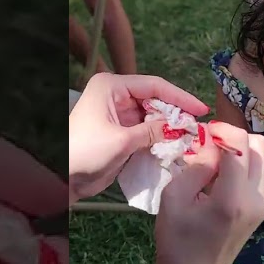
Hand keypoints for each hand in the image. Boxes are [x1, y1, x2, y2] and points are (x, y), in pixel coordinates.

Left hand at [68, 73, 208, 200]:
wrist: (62, 177)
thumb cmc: (85, 151)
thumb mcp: (122, 140)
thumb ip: (153, 131)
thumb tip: (180, 127)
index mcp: (112, 86)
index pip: (154, 86)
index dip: (180, 97)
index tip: (201, 109)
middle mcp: (116, 95)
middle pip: (155, 99)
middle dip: (176, 113)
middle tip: (197, 126)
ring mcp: (118, 114)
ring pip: (152, 116)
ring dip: (169, 126)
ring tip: (191, 136)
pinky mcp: (120, 132)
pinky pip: (146, 130)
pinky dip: (159, 137)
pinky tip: (175, 144)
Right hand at [154, 122, 263, 263]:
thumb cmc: (176, 242)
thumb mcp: (174, 198)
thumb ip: (196, 166)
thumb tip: (211, 145)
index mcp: (232, 197)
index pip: (239, 144)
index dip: (220, 130)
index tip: (201, 134)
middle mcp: (254, 199)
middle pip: (259, 146)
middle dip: (234, 137)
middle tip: (209, 145)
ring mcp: (261, 205)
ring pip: (261, 159)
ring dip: (239, 151)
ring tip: (212, 162)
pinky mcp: (259, 210)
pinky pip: (256, 175)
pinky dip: (240, 167)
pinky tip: (217, 179)